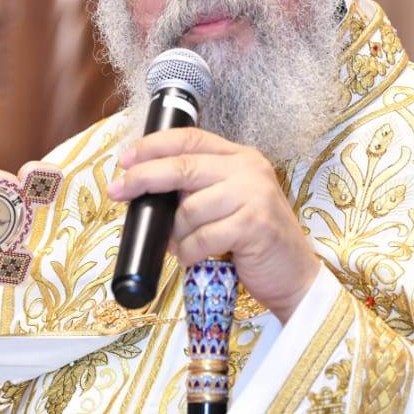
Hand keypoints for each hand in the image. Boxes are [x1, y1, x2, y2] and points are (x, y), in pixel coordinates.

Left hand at [108, 129, 320, 323]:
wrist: (295, 275)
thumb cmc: (255, 241)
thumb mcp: (228, 203)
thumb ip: (198, 190)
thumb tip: (146, 190)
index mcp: (240, 157)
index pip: (189, 139)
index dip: (153, 146)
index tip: (125, 160)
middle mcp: (249, 169)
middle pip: (183, 165)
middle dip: (144, 178)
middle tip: (119, 191)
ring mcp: (254, 195)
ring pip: (189, 209)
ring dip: (175, 234)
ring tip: (182, 246)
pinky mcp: (254, 224)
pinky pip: (201, 237)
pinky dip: (188, 252)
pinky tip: (193, 257)